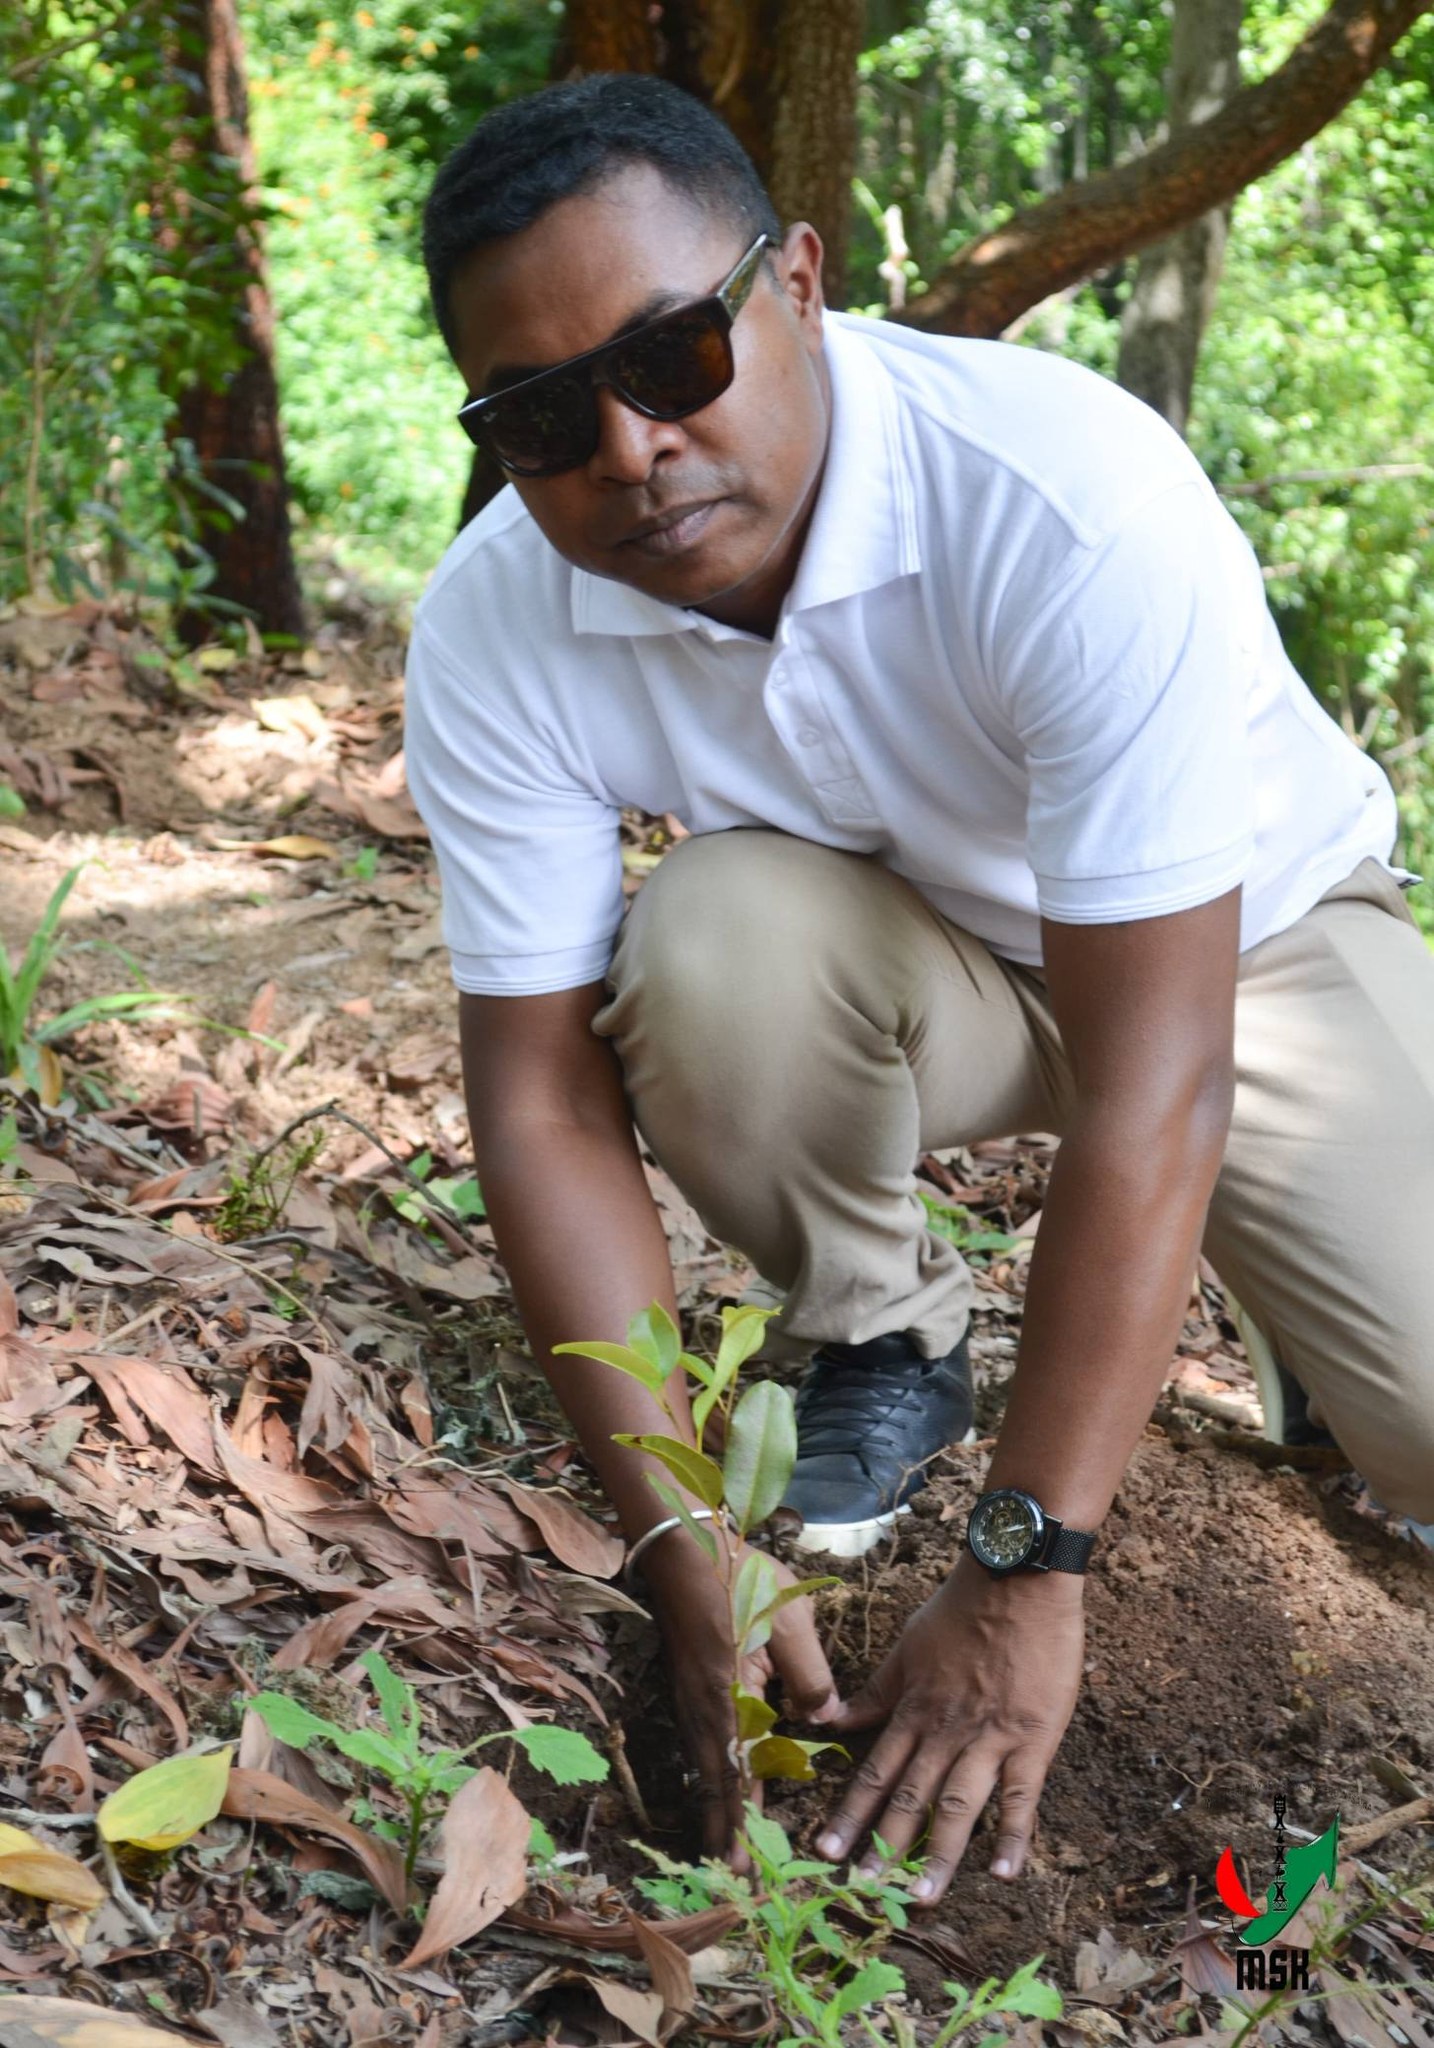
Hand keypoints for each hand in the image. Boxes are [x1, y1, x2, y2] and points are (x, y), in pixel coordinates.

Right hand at [642, 1529, 841, 1861]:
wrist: (683, 1545)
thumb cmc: (740, 1575)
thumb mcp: (789, 1621)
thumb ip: (810, 1676)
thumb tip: (825, 1722)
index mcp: (729, 1696)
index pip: (738, 1771)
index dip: (741, 1818)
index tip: (743, 1861)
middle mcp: (704, 1707)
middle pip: (714, 1780)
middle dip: (723, 1828)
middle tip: (729, 1874)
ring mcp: (691, 1697)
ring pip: (705, 1764)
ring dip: (715, 1805)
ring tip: (723, 1845)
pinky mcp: (689, 1685)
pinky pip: (700, 1743)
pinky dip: (710, 1774)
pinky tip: (719, 1785)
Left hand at [811, 1556, 1084, 1902]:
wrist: (1017, 1577)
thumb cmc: (961, 1608)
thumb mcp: (907, 1647)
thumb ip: (875, 1692)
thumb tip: (832, 1719)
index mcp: (914, 1709)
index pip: (874, 1771)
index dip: (850, 1813)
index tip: (825, 1851)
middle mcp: (944, 1731)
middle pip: (910, 1798)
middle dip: (884, 1847)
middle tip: (863, 1891)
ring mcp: (989, 1738)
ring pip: (958, 1807)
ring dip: (939, 1857)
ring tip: (923, 1899)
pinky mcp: (1033, 1738)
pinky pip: (1021, 1796)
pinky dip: (1012, 1835)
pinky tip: (1004, 1873)